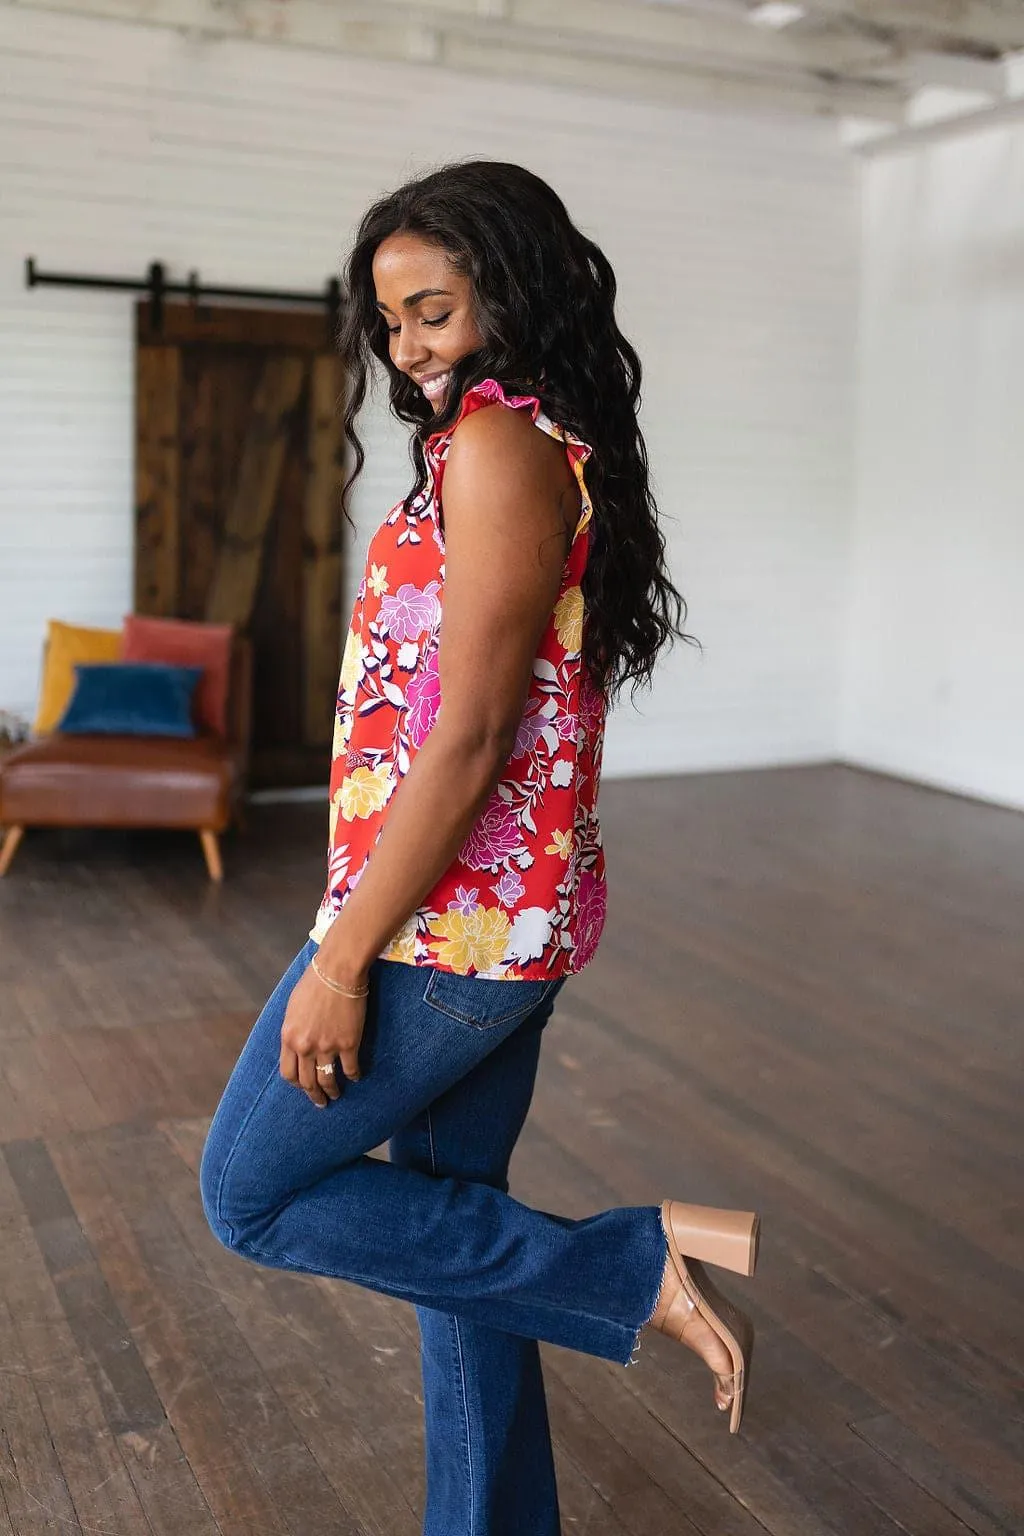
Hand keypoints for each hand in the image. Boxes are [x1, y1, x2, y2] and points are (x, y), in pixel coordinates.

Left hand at [279, 964, 366, 1106]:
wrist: (338, 971)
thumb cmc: (314, 982)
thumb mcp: (292, 1008)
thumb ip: (293, 1029)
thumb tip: (295, 1044)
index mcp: (289, 1037)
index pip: (288, 1073)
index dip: (296, 1085)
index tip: (303, 1088)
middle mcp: (305, 1047)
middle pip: (307, 1082)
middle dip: (314, 1095)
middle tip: (320, 1102)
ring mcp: (327, 1047)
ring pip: (328, 1080)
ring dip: (332, 1091)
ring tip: (336, 1095)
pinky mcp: (349, 1043)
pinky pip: (351, 1069)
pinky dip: (354, 1076)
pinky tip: (356, 1077)